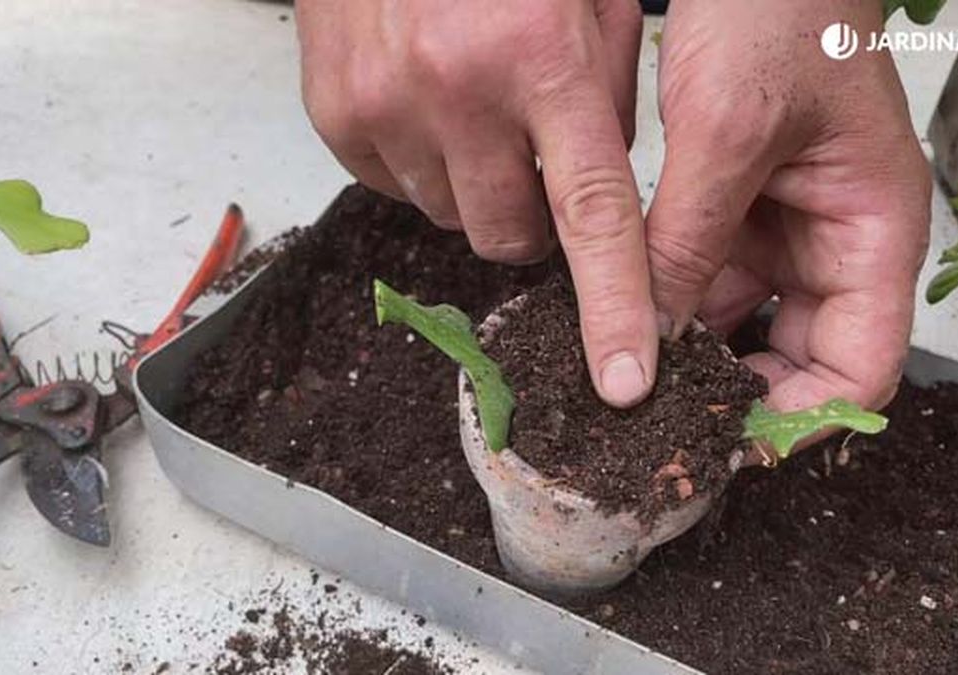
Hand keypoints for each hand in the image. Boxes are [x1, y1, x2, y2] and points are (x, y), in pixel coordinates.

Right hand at [296, 0, 661, 407]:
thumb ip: (603, 97)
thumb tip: (596, 195)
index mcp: (541, 58)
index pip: (590, 215)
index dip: (612, 306)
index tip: (622, 381)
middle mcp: (455, 91)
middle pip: (509, 238)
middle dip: (532, 220)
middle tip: (535, 156)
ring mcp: (383, 108)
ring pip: (448, 216)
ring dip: (473, 184)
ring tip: (473, 103)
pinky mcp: (335, 117)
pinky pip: (392, 187)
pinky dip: (420, 162)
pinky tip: (426, 100)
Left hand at [648, 0, 930, 445]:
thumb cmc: (778, 12)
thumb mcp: (727, 133)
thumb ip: (690, 241)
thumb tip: (652, 338)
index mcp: (873, 231)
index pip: (863, 368)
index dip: (803, 420)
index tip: (730, 446)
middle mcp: (835, 244)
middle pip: (801, 361)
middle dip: (737, 397)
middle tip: (662, 424)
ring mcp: (785, 232)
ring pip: (743, 328)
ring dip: (692, 356)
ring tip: (632, 381)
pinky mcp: (739, 215)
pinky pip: (707, 283)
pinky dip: (669, 306)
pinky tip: (623, 321)